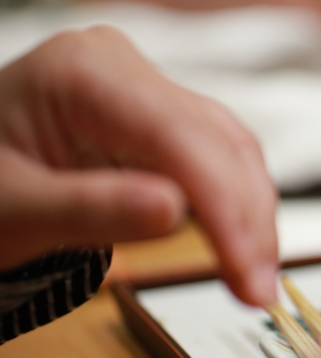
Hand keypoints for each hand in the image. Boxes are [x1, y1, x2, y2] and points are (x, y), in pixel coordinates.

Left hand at [0, 26, 278, 305]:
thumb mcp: (12, 213)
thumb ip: (88, 210)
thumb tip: (174, 213)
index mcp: (81, 72)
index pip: (175, 136)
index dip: (222, 205)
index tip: (245, 269)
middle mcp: (124, 67)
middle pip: (214, 141)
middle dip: (245, 219)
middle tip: (258, 291)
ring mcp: (148, 88)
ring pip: (230, 148)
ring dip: (251, 216)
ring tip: (256, 281)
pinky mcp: (163, 118)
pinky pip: (218, 157)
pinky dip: (235, 205)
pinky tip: (244, 247)